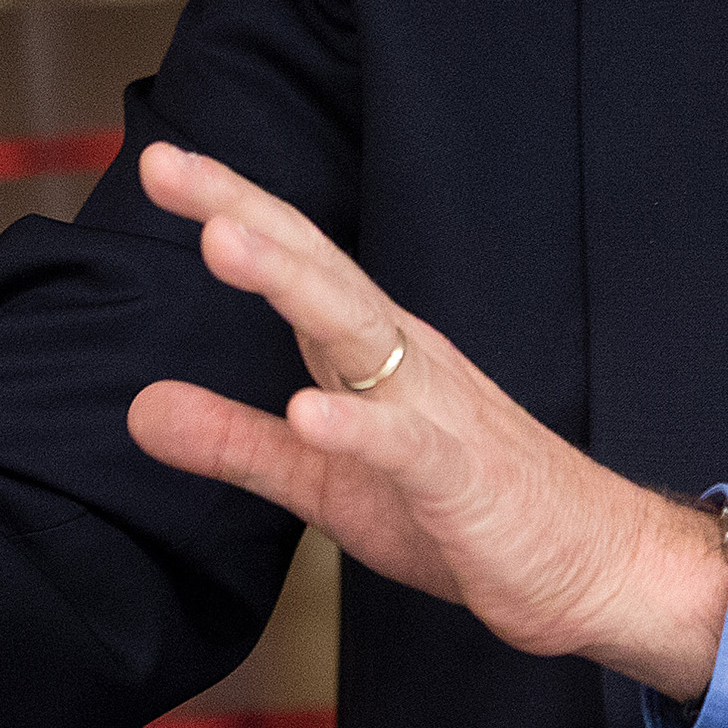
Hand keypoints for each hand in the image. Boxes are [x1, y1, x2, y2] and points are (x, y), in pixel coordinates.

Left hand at [126, 146, 727, 701]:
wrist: (589, 563)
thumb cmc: (459, 511)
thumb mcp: (321, 482)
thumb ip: (235, 441)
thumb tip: (137, 407)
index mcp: (368, 352)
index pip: (292, 263)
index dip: (226, 209)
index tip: (159, 164)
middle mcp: (401, 359)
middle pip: (316, 269)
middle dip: (241, 211)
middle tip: (167, 165)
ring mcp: (435, 411)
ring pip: (357, 330)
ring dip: (289, 282)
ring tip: (221, 241)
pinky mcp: (462, 477)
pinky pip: (407, 445)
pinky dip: (358, 428)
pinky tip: (309, 414)